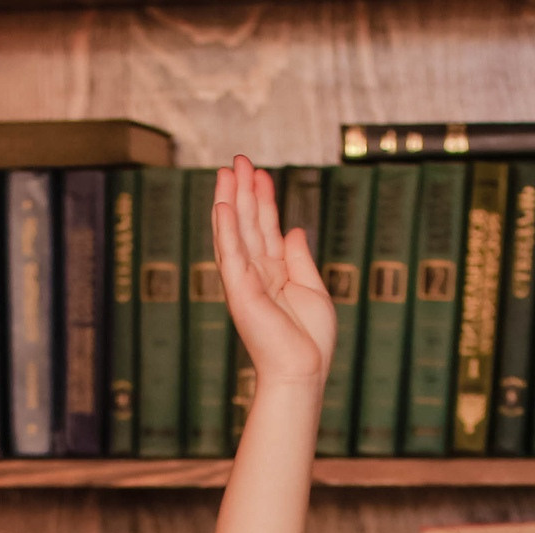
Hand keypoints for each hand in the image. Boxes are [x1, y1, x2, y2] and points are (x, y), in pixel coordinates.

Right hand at [213, 155, 334, 387]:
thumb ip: (301, 258)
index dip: (264, 200)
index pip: (266, 228)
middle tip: (240, 159)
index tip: (261, 173)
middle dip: (243, 190)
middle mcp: (257, 273)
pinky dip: (225, 230)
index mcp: (275, 273)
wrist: (303, 371)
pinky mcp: (240, 291)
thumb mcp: (313, 288)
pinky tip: (221, 206)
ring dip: (230, 200)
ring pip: (235, 232)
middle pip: (248, 223)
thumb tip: (296, 230)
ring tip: (228, 170)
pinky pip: (230, 254)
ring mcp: (245, 281)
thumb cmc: (310, 341)